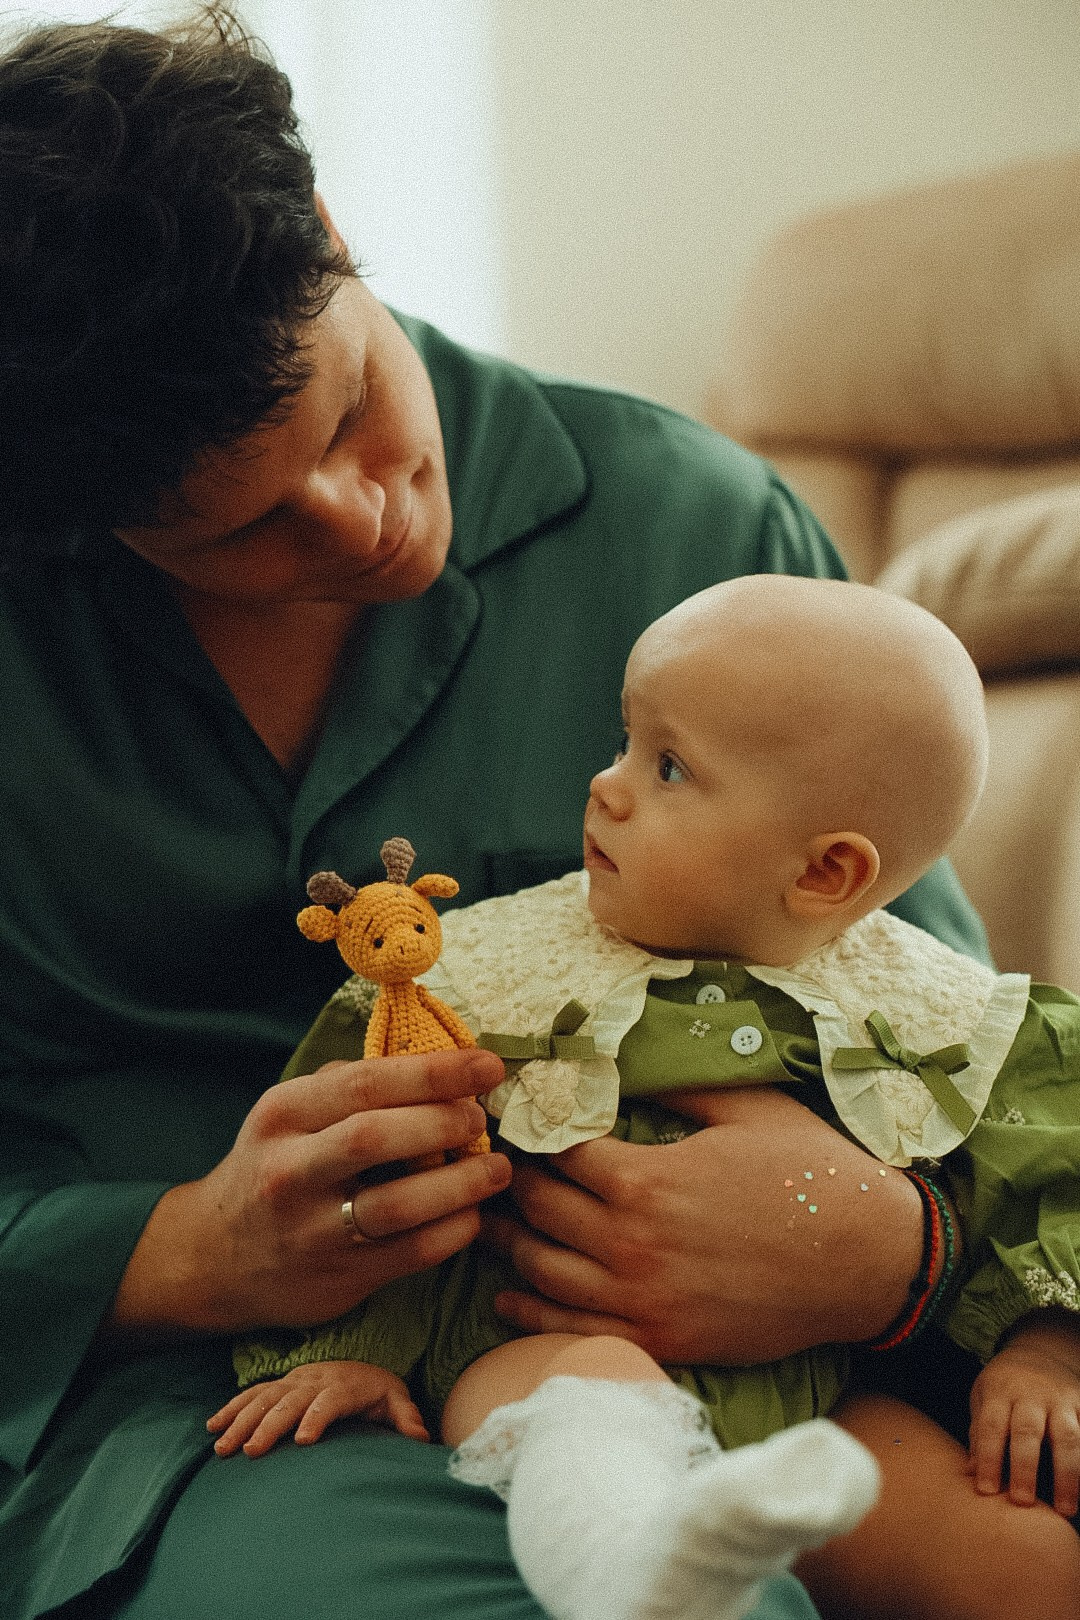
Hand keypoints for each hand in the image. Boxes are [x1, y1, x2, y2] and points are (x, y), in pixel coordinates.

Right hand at [109, 1048, 510, 1337]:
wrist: (212, 1259)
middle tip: (481, 1116)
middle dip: (445, 1121)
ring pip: (399, 1204)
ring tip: (497, 1169)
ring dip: (462, 1183)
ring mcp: (313, 1230)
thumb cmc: (272, 1168)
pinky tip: (473, 1213)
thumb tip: (435, 1060)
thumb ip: (349, 1085)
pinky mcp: (338, 1278)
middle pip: (378, 1137)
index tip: (486, 1065)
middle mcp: (291, 1170)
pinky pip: (412, 1253)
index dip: (434, 1071)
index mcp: (283, 1115)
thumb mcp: (289, 1114)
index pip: (365, 1083)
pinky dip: (454, 1230)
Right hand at [207, 1360, 428, 1455]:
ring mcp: (292, 1382)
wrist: (356, 1369)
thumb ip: (406, 1417)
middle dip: (270, 1425)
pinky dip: (231, 1408)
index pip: (329, 1401)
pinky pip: (251, 1394)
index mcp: (343, 1386)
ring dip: (241, 1420)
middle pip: (289, 1401)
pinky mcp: (278, 1385)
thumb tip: (422, 1436)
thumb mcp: (396, 1401)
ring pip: (263, 1398)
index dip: (316, 1418)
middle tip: (251, 1452)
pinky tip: (212, 1426)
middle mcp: (313, 1381)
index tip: (304, 1441)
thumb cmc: (377, 1392)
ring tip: (223, 1447)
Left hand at [486, 1086, 922, 1363]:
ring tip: (489, 1220)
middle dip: (510, 1182)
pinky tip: (509, 1293)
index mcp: (646, 1178)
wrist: (873, 1262)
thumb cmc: (815, 1173)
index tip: (512, 1118)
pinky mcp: (661, 1341)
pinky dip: (529, 1311)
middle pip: (537, 1207)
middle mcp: (630, 1242)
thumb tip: (629, 1062)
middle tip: (493, 1164)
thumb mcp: (747, 1106)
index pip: (556, 1151)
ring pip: (541, 1268)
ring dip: (507, 1241)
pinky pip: (573, 1329)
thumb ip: (679, 1085)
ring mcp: (642, 1299)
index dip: (529, 1131)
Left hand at [968, 1312, 1079, 1516]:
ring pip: (1067, 1436)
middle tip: (1021, 1502)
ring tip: (1064, 1510)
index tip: (986, 1490)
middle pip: (1028, 1431)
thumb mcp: (983, 1396)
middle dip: (1025, 1468)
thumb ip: (978, 1432)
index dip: (989, 1458)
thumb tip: (971, 1472)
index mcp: (1001, 1391)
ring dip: (1067, 1475)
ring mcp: (1062, 1400)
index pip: (992, 1426)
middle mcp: (1032, 1394)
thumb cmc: (1005, 1385)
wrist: (1041, 1353)